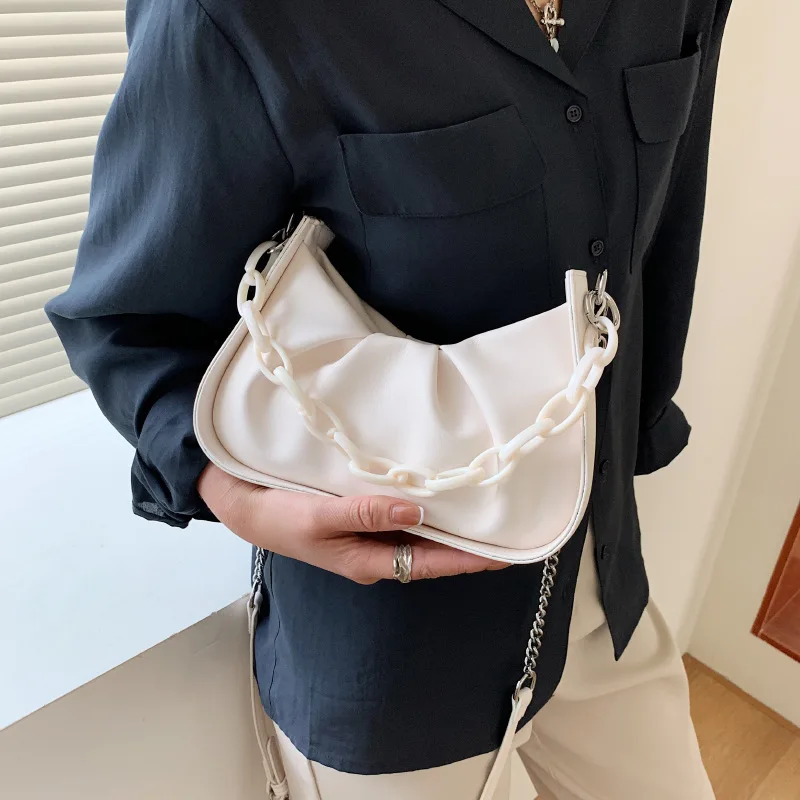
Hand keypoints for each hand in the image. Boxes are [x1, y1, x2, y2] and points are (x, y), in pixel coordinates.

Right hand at [198, 463, 507, 583]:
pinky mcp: (361, 518)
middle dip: (467, 546)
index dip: (467, 560)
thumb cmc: (279, 516)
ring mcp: (368, 536)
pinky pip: (401, 518)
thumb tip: (416, 512)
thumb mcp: (320, 518)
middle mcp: (375, 553)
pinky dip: (425, 510)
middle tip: (507, 532)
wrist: (244, 505)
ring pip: (419, 536)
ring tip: (485, 514)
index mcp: (368, 562)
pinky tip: (439, 495)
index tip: (504, 554)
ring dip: (449, 527)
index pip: (429, 563)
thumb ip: (366, 514)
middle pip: (430, 552)